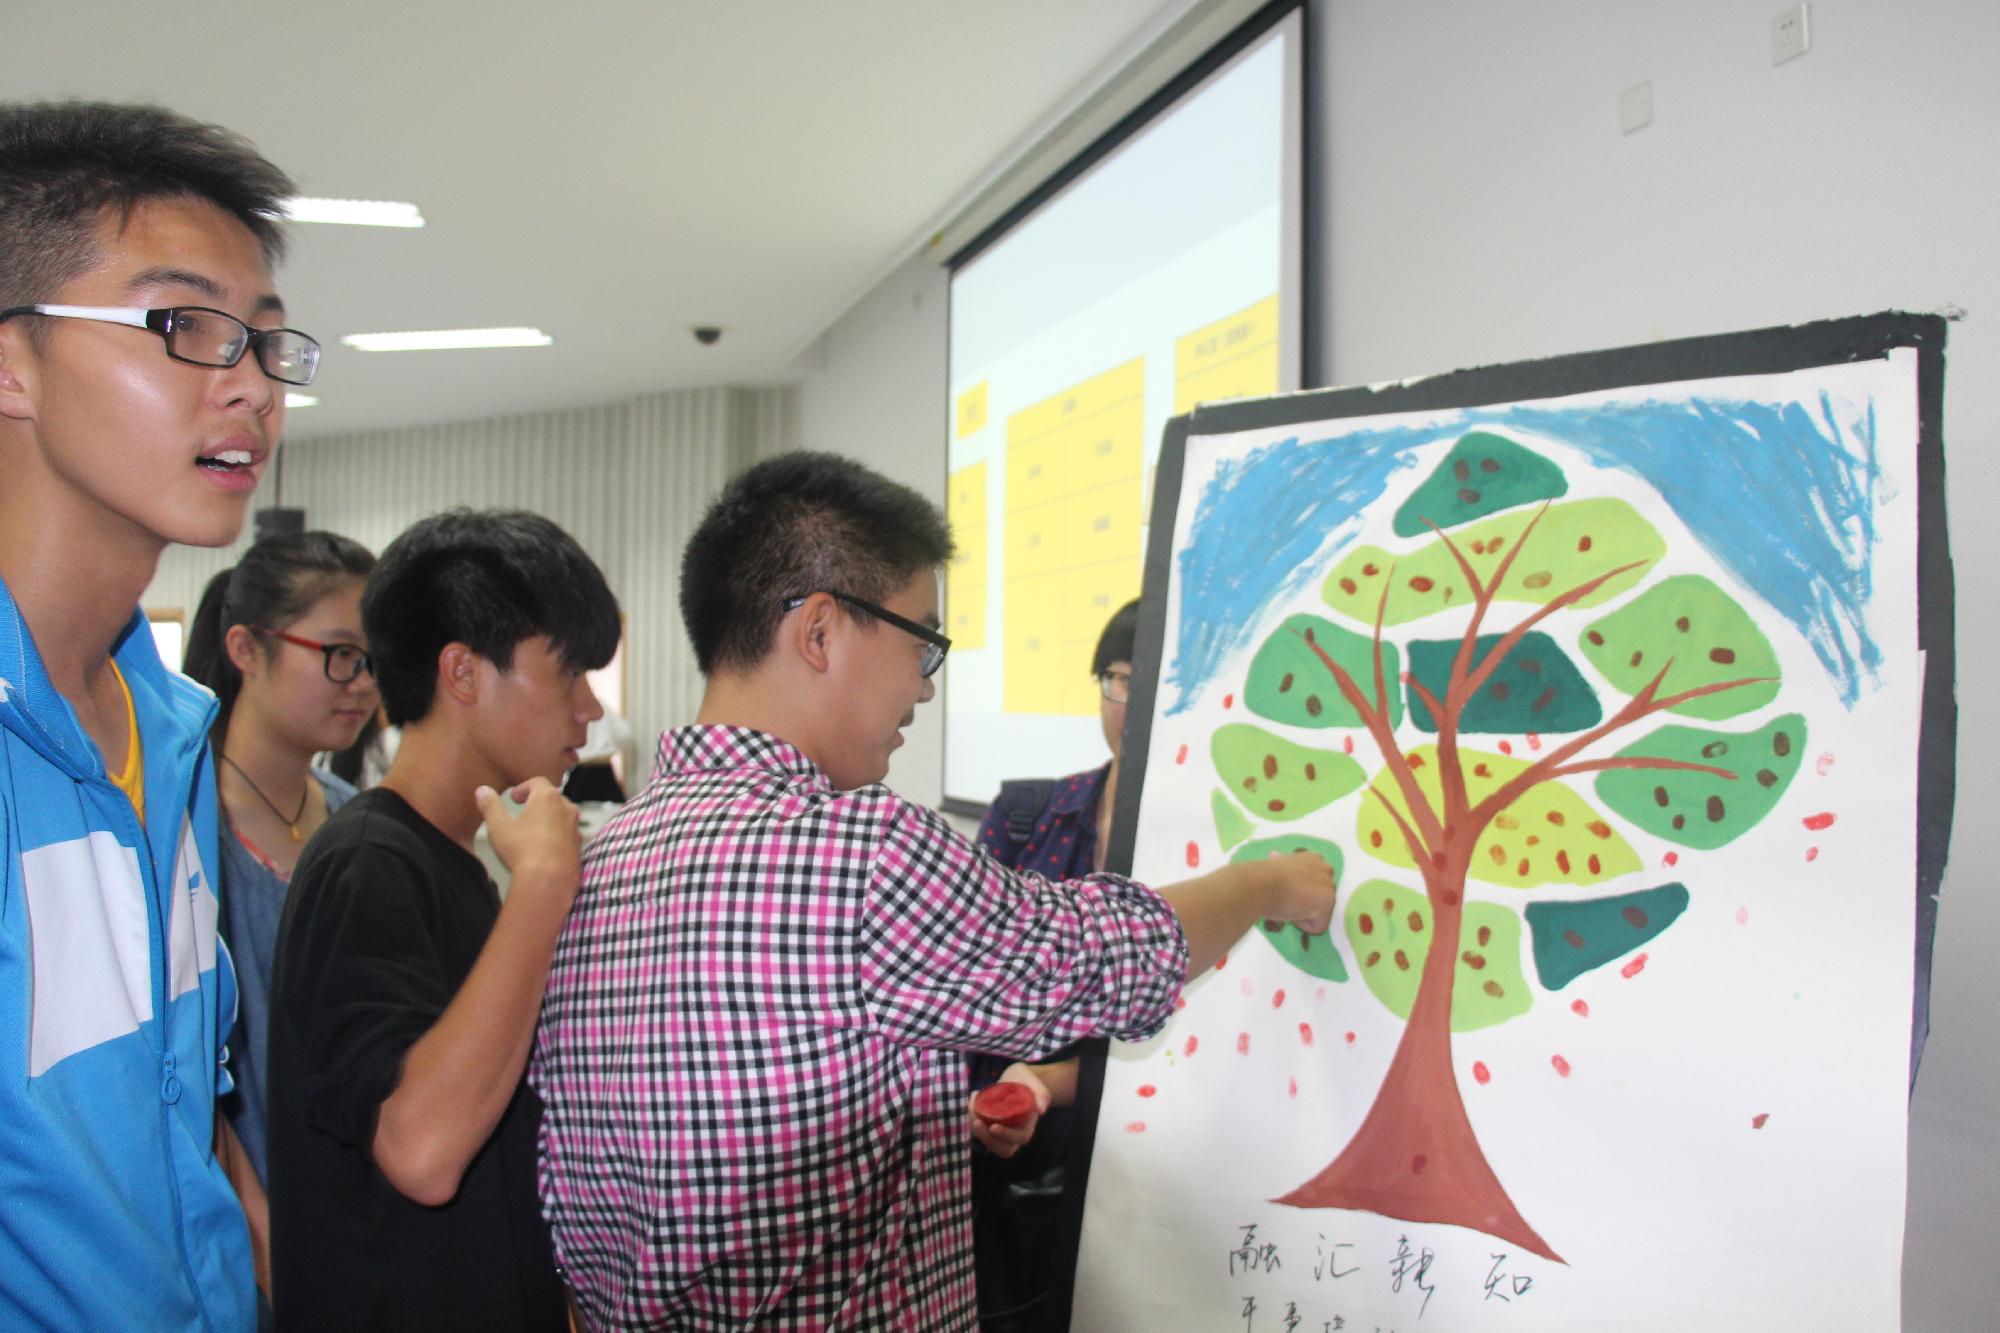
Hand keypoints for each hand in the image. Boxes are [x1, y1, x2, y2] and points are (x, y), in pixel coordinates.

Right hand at [475, 777, 581, 909]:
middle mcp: (567, 808)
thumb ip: (490, 806)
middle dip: (537, 802)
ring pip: (562, 816)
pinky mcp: (579, 846)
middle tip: (523, 810)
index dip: (524, 787)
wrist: (548, 880)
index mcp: (548, 797)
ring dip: (548, 819)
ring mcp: (575, 828)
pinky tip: (544, 849)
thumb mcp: (498, 826)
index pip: (538, 782)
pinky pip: (567, 835)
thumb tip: (483, 791)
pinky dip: (556, 836)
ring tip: (532, 831)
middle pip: (552, 798)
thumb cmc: (522, 850)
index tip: (514, 798)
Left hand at [969, 1064, 1051, 1158]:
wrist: (1017, 1078)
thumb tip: (1040, 1110)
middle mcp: (1014, 1133)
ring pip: (988, 1141)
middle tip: (977, 1122)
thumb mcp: (1035, 1082)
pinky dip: (972, 1117)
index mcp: (1027, 1125)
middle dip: (988, 1139)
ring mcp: (1001, 1131)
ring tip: (973, 1106)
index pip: (1019, 1138)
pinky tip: (973, 1099)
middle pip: (1003, 1148)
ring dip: (977, 1129)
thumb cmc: (1027, 1081)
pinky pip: (979, 1130)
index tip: (994, 1126)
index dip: (1006, 1136)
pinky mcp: (988, 1125)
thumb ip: (1041, 1093)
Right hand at [1265, 850, 1335, 934]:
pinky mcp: (1327, 905)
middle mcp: (1326, 870)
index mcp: (1314, 858)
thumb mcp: (1276, 862)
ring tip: (1287, 905)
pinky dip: (1303, 925)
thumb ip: (1284, 862)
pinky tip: (1291, 912)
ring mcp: (1329, 887)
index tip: (1285, 889)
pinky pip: (1318, 926)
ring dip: (1304, 913)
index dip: (1299, 889)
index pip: (1314, 881)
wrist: (1262, 884)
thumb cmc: (1264, 876)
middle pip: (1320, 896)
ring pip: (1320, 912)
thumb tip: (1275, 856)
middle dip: (1306, 901)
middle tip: (1286, 899)